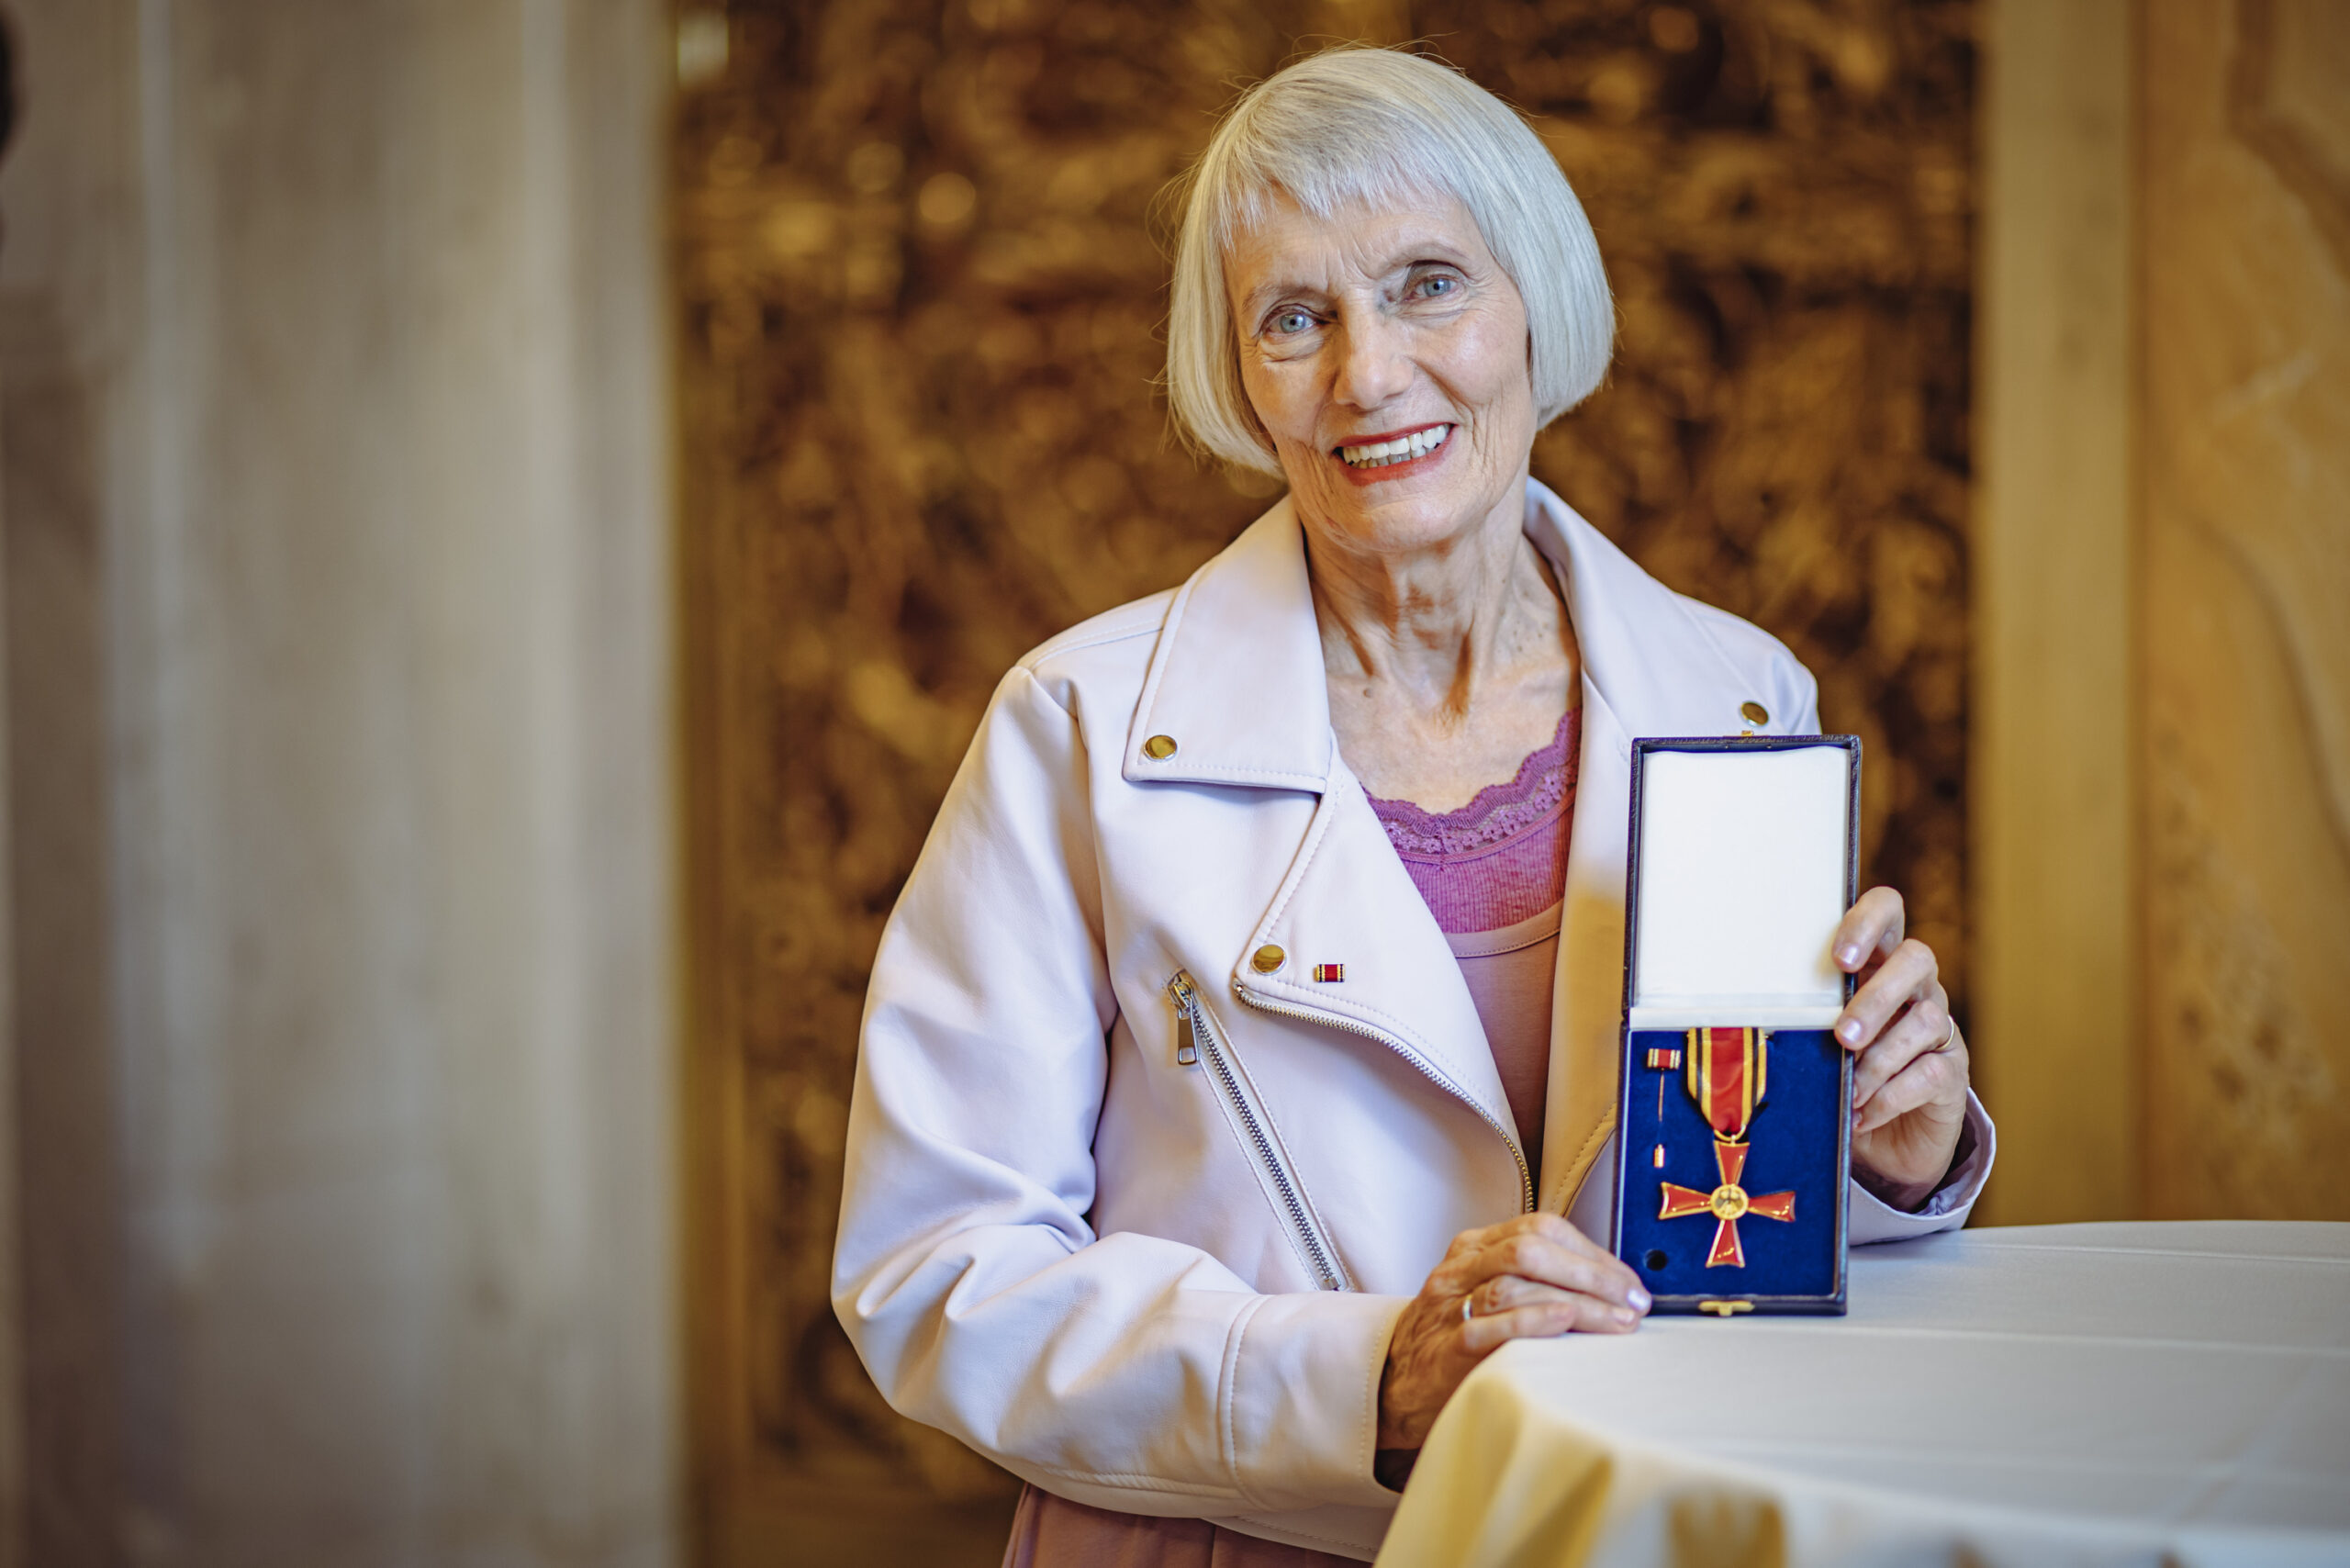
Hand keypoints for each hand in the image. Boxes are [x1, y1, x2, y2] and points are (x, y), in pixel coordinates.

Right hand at [1376, 1213, 1648, 1450]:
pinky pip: (1487, 1326)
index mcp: (1474, 1249)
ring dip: (1576, 1300)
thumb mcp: (1484, 1294)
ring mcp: (1448, 1307)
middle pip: (1530, 1249)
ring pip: (1514, 1283)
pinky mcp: (1444, 1349)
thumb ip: (1531, 1281)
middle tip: (1632, 1301)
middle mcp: (1460, 1269)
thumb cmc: (1451, 1340)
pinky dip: (1530, 1320)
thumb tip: (1607, 1286)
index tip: (1629, 1282)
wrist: (1393, 1385)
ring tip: (1616, 1321)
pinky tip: (1564, 1322)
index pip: (1540, 1229)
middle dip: (1591, 1273)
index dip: (1591, 1252)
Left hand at [1831, 887, 1970, 1209]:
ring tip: (1849, 1090)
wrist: (1882, 1139)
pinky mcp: (1953, 1070)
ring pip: (1926, 1019)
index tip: (1839, 959)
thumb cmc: (1838, 1075)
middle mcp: (1916, 987)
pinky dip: (1891, 1096)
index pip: (1887, 911)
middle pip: (1917, 959)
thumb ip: (1803, 1020)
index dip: (1867, 923)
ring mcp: (1940, 1028)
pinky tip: (1863, 1113)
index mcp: (1877, 964)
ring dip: (1881, 1057)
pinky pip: (1931, 1072)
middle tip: (1843, 1036)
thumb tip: (1764, 1021)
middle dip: (1877, 997)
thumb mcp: (1815, 1041)